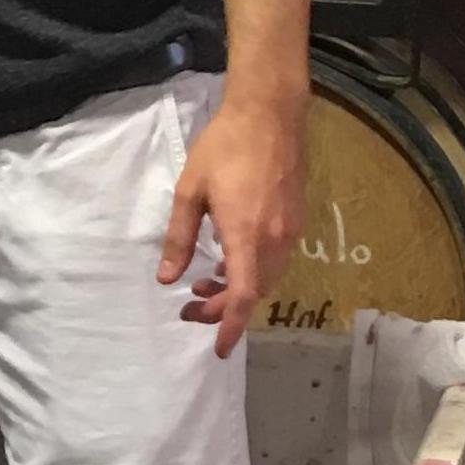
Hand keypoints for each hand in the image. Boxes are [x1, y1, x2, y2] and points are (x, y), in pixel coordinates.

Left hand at [160, 95, 305, 357]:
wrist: (270, 115)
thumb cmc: (224, 148)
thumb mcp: (190, 191)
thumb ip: (179, 238)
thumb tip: (167, 279)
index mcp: (246, 235)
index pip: (242, 296)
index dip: (230, 326)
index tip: (219, 349)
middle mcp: (274, 240)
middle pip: (254, 293)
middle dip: (223, 308)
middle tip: (190, 306)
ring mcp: (290, 231)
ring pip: (267, 279)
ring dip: (238, 290)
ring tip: (205, 281)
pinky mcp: (296, 220)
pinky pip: (276, 261)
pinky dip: (253, 272)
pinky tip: (228, 259)